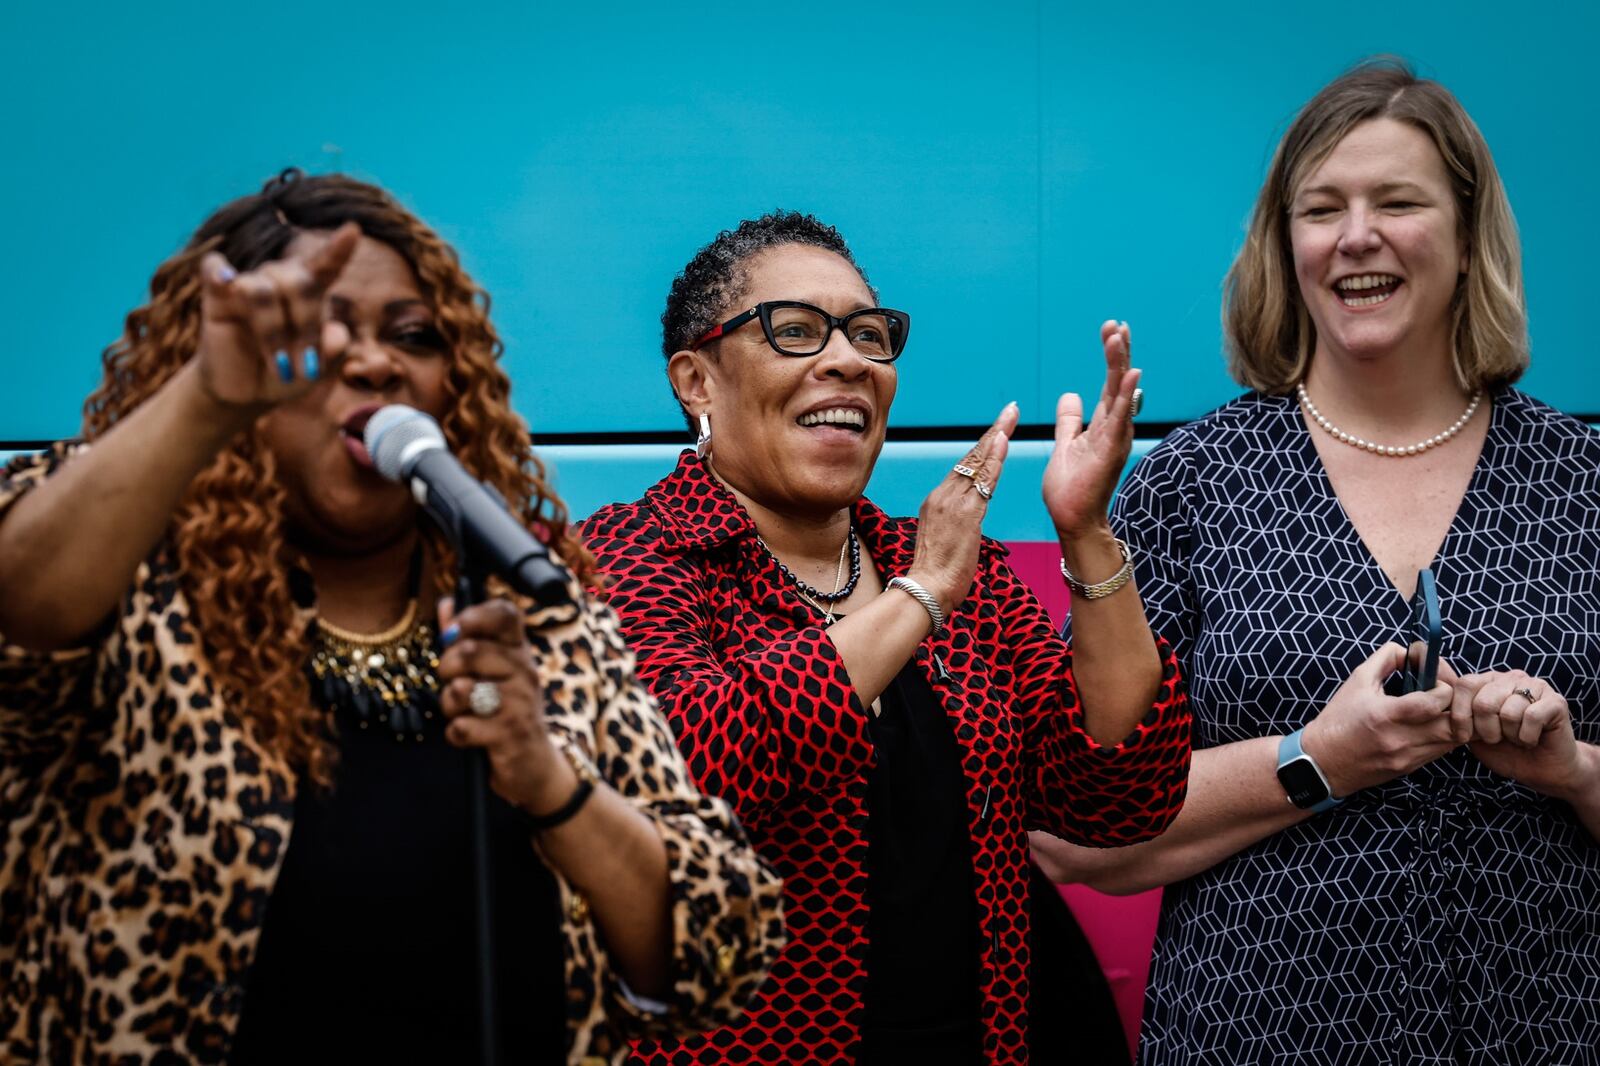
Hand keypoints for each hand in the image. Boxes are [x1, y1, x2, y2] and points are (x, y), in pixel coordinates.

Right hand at [193, 222, 360, 411]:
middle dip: (307, 325)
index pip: (325, 266)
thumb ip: (335, 349)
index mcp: (310, 293)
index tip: (352, 230)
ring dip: (275, 332)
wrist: (248, 395)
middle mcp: (280, 282)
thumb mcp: (320, 369)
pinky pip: (214, 268)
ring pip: (263, 290)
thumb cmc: (289, 375)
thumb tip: (336, 332)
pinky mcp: (217, 296)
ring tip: (281, 367)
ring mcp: (248, 286)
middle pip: (299, 282)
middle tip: (307, 367)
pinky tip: (225, 279)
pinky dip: (219, 271)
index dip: (338, 249)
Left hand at [436, 598, 576, 814]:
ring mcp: (520, 703)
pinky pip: (462, 727)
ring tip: (462, 711)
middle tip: (451, 681)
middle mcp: (525, 671)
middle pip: (470, 650)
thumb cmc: (505, 711)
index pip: (505, 614)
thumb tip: (446, 603)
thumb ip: (467, 637)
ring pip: (461, 690)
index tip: (453, 631)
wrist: (534, 764)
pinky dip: (456, 734)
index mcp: (519, 651)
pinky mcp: (510, 735)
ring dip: (449, 704)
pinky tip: (470, 735)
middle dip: (445, 667)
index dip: (474, 615)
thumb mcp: (492, 672)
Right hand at [906, 403, 1018, 615]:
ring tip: (1010, 417)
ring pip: (977, 465)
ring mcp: (952, 503)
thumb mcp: (945, 540)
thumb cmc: (936, 573)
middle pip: (971, 458)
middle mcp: (942, 496)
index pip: (963, 469)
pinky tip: (1002, 442)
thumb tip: (968, 520)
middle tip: (1010, 411)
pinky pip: (983, 482)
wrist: (926, 589)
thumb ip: (957, 523)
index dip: (982, 449)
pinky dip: (993, 461)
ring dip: (996, 439)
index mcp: (937, 502)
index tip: (996, 431)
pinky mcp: (964, 514)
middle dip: (992, 433)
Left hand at [1043, 320, 1140, 539]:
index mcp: (1103, 423)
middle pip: (1119, 382)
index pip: (1111, 382)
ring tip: (1120, 336)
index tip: (1110, 329)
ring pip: (1121, 395)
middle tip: (1116, 324)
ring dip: (1121, 365)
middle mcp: (1114, 427)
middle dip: (1118, 352)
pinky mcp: (1110, 451)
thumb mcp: (1065, 443)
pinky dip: (1126, 397)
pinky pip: (1120, 419)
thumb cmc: (1071, 487)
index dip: (1112, 356)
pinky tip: (1132, 374)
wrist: (1072, 519)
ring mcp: (1115, 438)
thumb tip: (1071, 394)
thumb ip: (1069, 420)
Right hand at [1300, 643, 1457, 796]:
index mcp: (1385, 715)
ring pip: (1454, 741)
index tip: (1435, 681)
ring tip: (1442, 709)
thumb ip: (1386, 659)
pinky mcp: (1411, 768)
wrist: (1323, 761)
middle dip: (1458, 705)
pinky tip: (1432, 725)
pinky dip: (1445, 736)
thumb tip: (1412, 651)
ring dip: (1455, 722)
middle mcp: (1400, 739)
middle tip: (1446, 695)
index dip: (1444, 687)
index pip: (1433, 703)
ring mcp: (1408, 757)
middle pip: (1454, 726)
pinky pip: (1442, 752)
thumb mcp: (1357, 681)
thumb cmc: (1338, 719)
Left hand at [1453, 669, 1584, 799]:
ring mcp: (1535, 686)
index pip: (1464, 685)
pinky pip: (1532, 717)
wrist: (1542, 770)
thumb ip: (1454, 715)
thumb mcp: (1470, 733)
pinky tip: (1531, 739)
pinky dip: (1527, 737)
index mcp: (1487, 681)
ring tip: (1516, 738)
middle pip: (1484, 702)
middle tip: (1497, 739)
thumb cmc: (1504, 751)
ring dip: (1509, 735)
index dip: (1460, 716)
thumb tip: (1433, 697)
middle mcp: (1510, 678)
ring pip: (1508, 712)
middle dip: (1486, 730)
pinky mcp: (1556, 701)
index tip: (1463, 737)